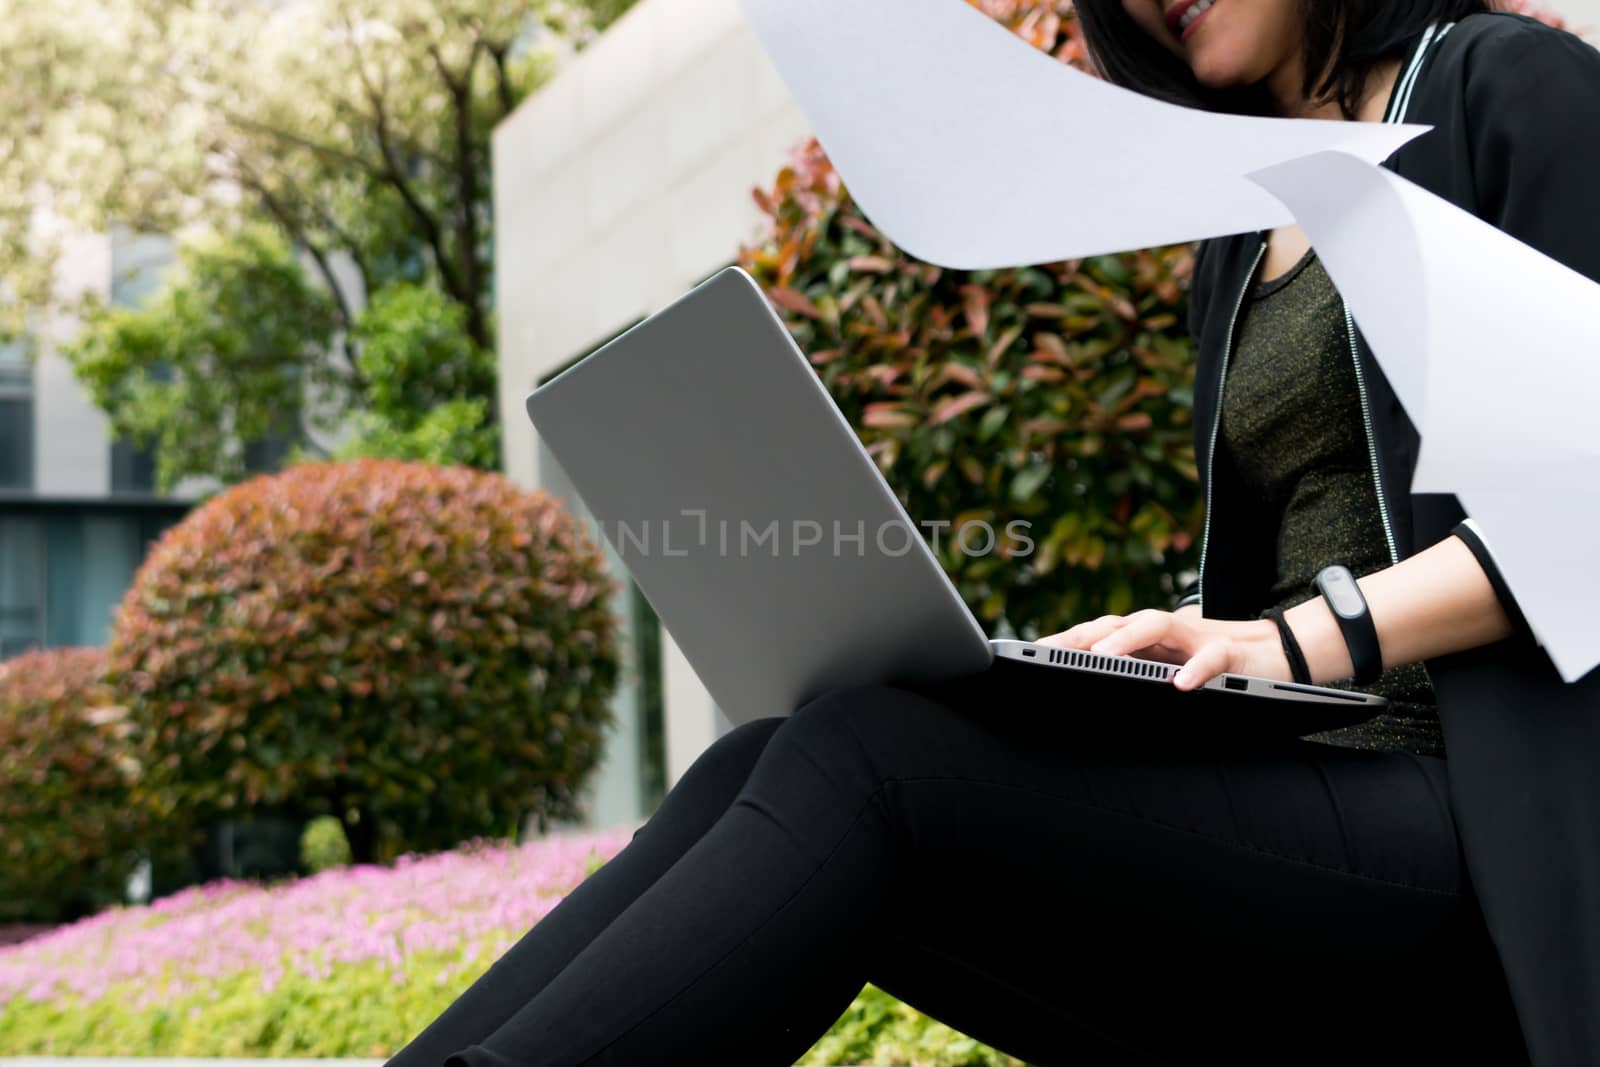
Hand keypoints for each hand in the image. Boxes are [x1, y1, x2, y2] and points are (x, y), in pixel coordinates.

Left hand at [1037, 608, 1291, 691]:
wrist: (1275, 654)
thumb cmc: (1212, 665)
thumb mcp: (1168, 670)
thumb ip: (1135, 676)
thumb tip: (1090, 698)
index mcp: (1145, 637)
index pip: (1098, 633)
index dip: (1065, 641)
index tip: (1029, 654)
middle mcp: (1163, 630)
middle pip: (1115, 623)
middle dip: (1080, 636)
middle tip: (1047, 653)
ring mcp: (1194, 636)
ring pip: (1156, 625)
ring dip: (1126, 640)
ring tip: (1100, 659)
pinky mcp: (1230, 652)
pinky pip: (1212, 655)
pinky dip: (1196, 668)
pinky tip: (1181, 684)